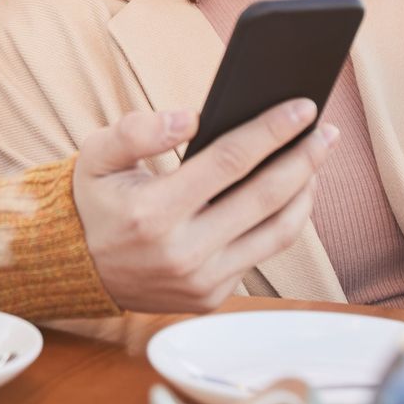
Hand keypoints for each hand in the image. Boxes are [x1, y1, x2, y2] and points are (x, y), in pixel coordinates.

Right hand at [72, 101, 336, 312]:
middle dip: (304, 159)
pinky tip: (288, 194)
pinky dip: (282, 221)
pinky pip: (261, 254)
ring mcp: (202, 281)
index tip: (303, 107)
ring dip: (304, 192)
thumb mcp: (96, 156)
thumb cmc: (95, 202)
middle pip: (266, 197)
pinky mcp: (212, 297)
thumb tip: (189, 118)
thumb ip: (136, 130)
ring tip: (314, 161)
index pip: (231, 161)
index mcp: (155, 212)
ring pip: (277, 233)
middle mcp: (183, 252)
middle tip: (326, 131)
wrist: (76, 268)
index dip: (272, 131)